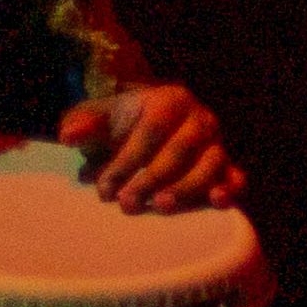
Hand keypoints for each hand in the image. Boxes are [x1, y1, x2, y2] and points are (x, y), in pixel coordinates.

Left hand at [69, 79, 236, 214]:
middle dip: (153, 179)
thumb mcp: (95, 119)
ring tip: (160, 206)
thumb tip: (70, 136)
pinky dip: (230, 189)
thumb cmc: (116, 126)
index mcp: (171, 99)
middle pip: (183, 149)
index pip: (154, 129)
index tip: (104, 185)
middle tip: (126, 203)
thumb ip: (82, 123)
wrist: (137, 133)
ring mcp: (216, 143)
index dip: (129, 159)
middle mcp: (200, 118)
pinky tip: (216, 202)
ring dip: (187, 188)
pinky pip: (235, 176)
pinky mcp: (225, 167)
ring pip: (211, 164)